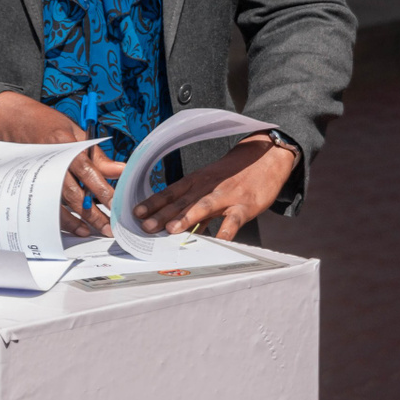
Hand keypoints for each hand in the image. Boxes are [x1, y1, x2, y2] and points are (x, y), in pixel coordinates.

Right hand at [0, 91, 119, 237]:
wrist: (11, 119)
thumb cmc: (46, 122)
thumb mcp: (75, 131)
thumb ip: (97, 155)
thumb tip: (121, 170)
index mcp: (66, 144)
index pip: (89, 171)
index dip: (103, 190)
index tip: (116, 206)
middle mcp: (51, 160)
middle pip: (74, 193)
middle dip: (93, 213)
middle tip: (108, 228)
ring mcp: (38, 173)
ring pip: (58, 202)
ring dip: (74, 220)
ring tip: (90, 231)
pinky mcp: (30, 182)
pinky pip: (45, 204)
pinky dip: (58, 217)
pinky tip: (71, 225)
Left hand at [132, 135, 297, 241]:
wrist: (264, 158)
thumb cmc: (232, 176)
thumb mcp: (209, 187)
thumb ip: (193, 209)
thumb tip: (175, 228)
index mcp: (196, 182)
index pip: (170, 192)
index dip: (152, 203)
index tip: (135, 213)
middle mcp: (207, 187)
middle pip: (181, 201)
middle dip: (162, 214)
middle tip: (144, 227)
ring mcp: (226, 195)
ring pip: (203, 206)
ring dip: (186, 217)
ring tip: (171, 230)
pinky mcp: (245, 205)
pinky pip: (234, 219)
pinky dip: (226, 230)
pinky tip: (218, 241)